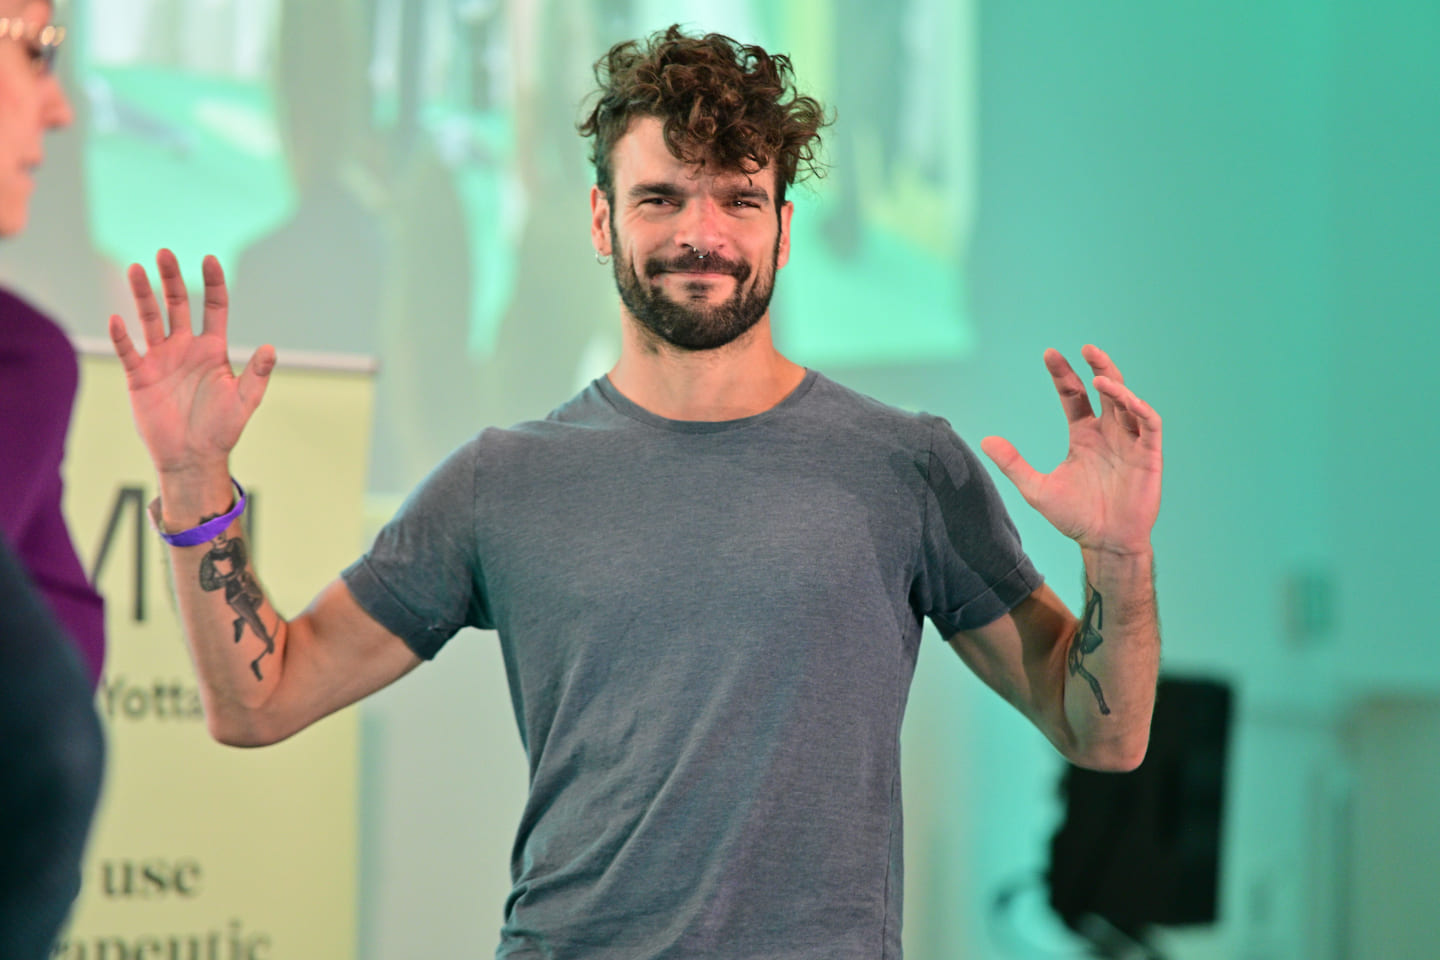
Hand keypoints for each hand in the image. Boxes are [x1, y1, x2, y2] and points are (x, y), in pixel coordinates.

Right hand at [109, 250, 275, 479]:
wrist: (193, 457)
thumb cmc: (222, 429)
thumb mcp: (245, 401)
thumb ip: (257, 374)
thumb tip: (272, 348)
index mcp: (213, 349)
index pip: (213, 307)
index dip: (212, 282)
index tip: (209, 259)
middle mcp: (186, 348)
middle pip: (178, 304)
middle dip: (171, 279)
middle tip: (165, 253)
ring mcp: (161, 359)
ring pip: (150, 319)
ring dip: (143, 295)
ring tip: (136, 269)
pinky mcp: (139, 375)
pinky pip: (129, 350)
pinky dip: (122, 336)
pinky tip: (116, 318)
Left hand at [981, 345, 1161, 555]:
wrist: (1104, 544)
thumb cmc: (1075, 517)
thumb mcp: (1037, 489)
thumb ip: (1013, 464)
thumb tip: (985, 439)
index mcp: (1084, 436)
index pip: (1074, 396)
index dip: (1064, 375)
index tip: (1050, 354)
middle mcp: (1108, 433)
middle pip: (1106, 390)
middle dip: (1098, 367)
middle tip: (1086, 348)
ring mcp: (1130, 443)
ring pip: (1128, 403)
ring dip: (1117, 386)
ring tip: (1100, 378)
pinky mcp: (1149, 456)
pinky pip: (1150, 425)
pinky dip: (1140, 409)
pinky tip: (1126, 399)